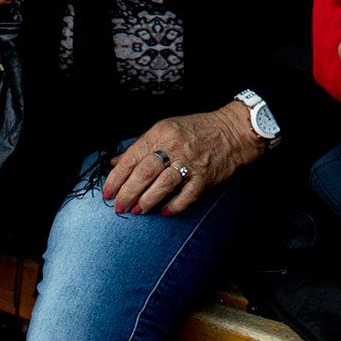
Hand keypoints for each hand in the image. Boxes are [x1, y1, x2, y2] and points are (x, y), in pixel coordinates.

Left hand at [99, 106, 263, 214]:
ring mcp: (190, 162)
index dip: (117, 177)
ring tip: (137, 210)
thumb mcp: (165, 129)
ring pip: (163, 184)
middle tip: (120, 206)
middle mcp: (174, 147)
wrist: (232, 131)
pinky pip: (187, 194)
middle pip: (145, 172)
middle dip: (129, 192)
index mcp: (161, 134)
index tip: (108, 192)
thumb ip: (140, 146)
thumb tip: (115, 162)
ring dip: (147, 200)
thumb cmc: (196, 130)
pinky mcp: (205, 176)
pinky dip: (175, 205)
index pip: (132, 157)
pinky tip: (164, 211)